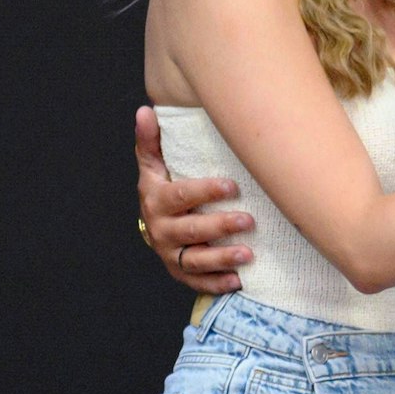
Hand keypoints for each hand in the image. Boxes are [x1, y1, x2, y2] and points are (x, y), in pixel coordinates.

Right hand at [135, 105, 254, 294]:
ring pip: (196, 259)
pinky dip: (217, 283)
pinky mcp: (181, 272)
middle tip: (249, 220)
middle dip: (220, 225)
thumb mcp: (153, 164)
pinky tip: (238, 280)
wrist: (153, 225)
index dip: (205, 191)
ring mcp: (170, 254)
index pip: (181, 195)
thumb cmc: (162, 189)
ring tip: (248, 254)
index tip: (232, 186)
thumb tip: (146, 110)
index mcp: (156, 200)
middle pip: (191, 230)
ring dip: (222, 258)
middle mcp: (161, 229)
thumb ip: (151, 140)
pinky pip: (198, 282)